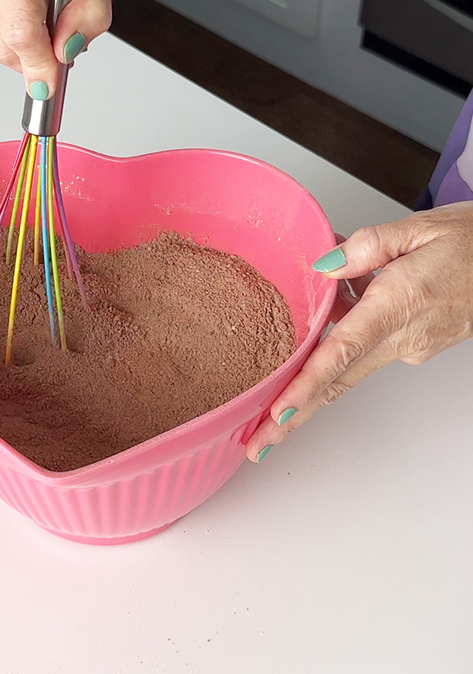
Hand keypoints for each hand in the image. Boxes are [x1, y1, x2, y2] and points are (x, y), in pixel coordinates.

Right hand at [0, 0, 113, 98]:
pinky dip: (5, 28)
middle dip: (35, 53)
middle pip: (4, 43)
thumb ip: (91, 14)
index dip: (37, 64)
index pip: (19, 29)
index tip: (48, 83)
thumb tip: (64, 53)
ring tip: (38, 5)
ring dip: (21, 41)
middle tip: (57, 31)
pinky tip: (17, 1)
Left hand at [246, 201, 472, 462]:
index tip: (279, 416)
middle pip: (337, 382)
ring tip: (271, 402)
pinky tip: (327, 315)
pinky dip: (339, 343)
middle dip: (295, 416)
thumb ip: (365, 246)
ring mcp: (410, 346)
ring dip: (310, 384)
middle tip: (256, 445)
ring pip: (348, 368)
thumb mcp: (417, 228)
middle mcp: (404, 337)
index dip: (306, 387)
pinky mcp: (414, 345)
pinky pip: (365, 349)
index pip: (341, 354)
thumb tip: (323, 267)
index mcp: (399, 305)